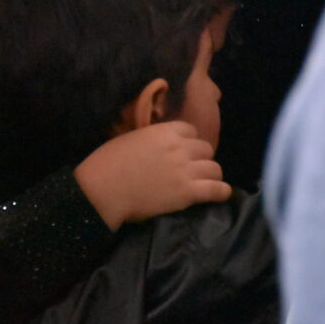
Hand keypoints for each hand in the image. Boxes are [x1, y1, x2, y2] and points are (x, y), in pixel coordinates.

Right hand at [74, 121, 230, 230]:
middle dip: (200, 158)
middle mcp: (179, 147)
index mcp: (164, 131)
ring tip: (205, 182)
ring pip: (214, 168)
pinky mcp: (188, 192)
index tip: (184, 151)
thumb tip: (156, 143)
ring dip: (210, 174)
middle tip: (192, 169)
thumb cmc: (107, 163)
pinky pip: (216, 189)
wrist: (103, 189)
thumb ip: (150, 138)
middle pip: (205, 148)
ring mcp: (186, 170)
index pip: (191, 130)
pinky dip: (221, 192)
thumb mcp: (130, 138)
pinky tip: (220, 194)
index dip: (189, 141)